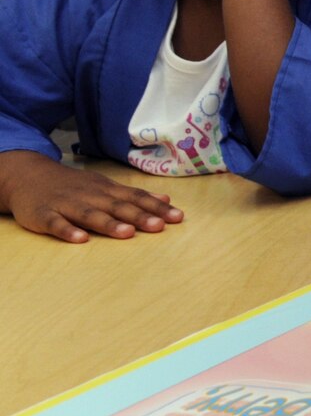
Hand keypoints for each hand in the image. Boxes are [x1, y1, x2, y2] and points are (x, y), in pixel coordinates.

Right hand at [0, 151, 182, 242]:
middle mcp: (90, 196)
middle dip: (139, 216)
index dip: (156, 207)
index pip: (136, 197)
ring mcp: (66, 205)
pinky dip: (67, 230)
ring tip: (128, 234)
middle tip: (159, 226)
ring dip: (109, 224)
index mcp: (107, 190)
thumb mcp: (105, 185)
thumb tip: (166, 198)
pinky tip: (80, 239)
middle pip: (117, 206)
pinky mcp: (44, 215)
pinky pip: (56, 223)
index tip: (178, 218)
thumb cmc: (74, 186)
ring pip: (89, 214)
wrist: (28, 176)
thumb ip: (134, 195)